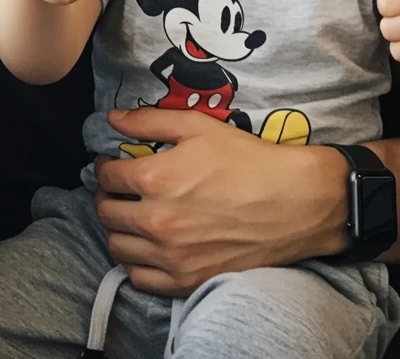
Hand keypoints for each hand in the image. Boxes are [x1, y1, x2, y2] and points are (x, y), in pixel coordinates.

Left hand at [93, 108, 348, 295]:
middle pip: (106, 212)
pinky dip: (136, 262)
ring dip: (118, 229)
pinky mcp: (188, 280)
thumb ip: (148, 121)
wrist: (295, 202)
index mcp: (155, 179)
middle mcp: (157, 221)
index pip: (107, 176)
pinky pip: (140, 278)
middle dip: (107, 196)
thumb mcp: (197, 126)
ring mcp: (171, 256)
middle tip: (119, 189)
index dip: (105, 166)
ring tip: (131, 216)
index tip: (112, 164)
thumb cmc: (247, 159)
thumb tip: (113, 118)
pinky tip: (147, 246)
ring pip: (117, 247)